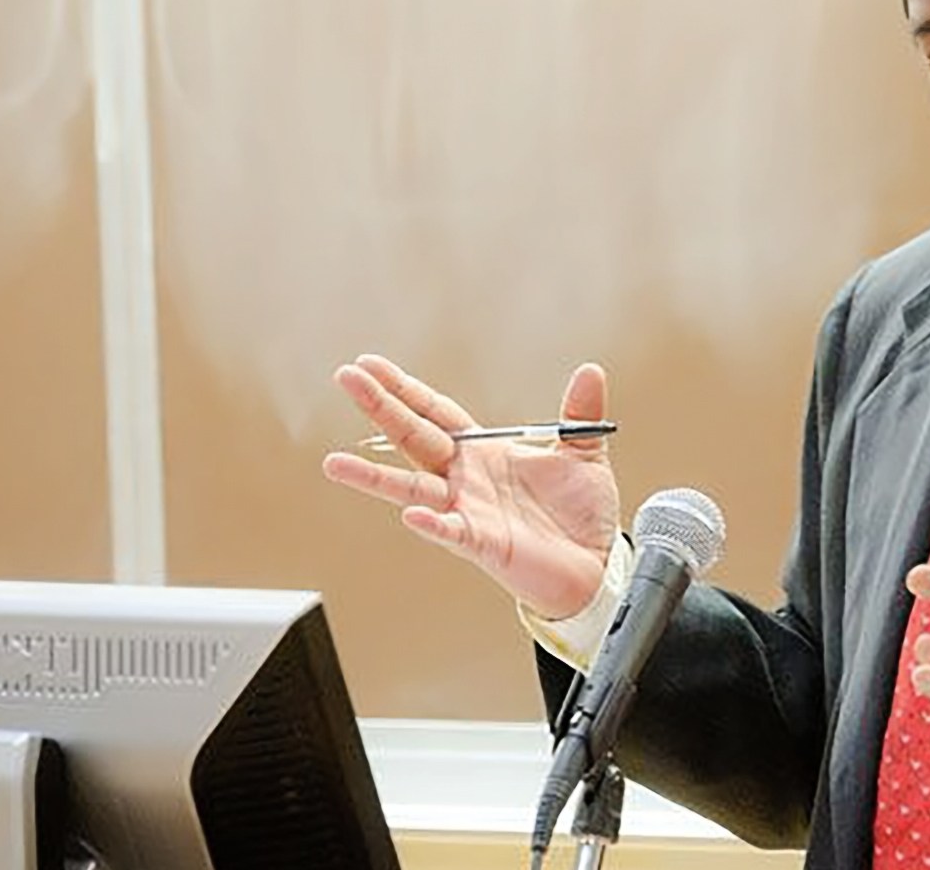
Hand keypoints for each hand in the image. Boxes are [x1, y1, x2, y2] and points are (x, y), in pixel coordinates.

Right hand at [320, 354, 621, 618]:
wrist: (595, 564)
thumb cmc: (580, 514)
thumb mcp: (584, 453)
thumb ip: (580, 413)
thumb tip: (590, 372)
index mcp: (486, 453)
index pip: (437, 414)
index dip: (407, 390)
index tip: (372, 365)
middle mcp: (468, 479)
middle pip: (415, 437)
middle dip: (381, 407)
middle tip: (346, 378)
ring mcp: (468, 511)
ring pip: (412, 489)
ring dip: (374, 476)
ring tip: (335, 463)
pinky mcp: (482, 543)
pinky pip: (451, 531)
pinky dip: (432, 523)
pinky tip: (412, 514)